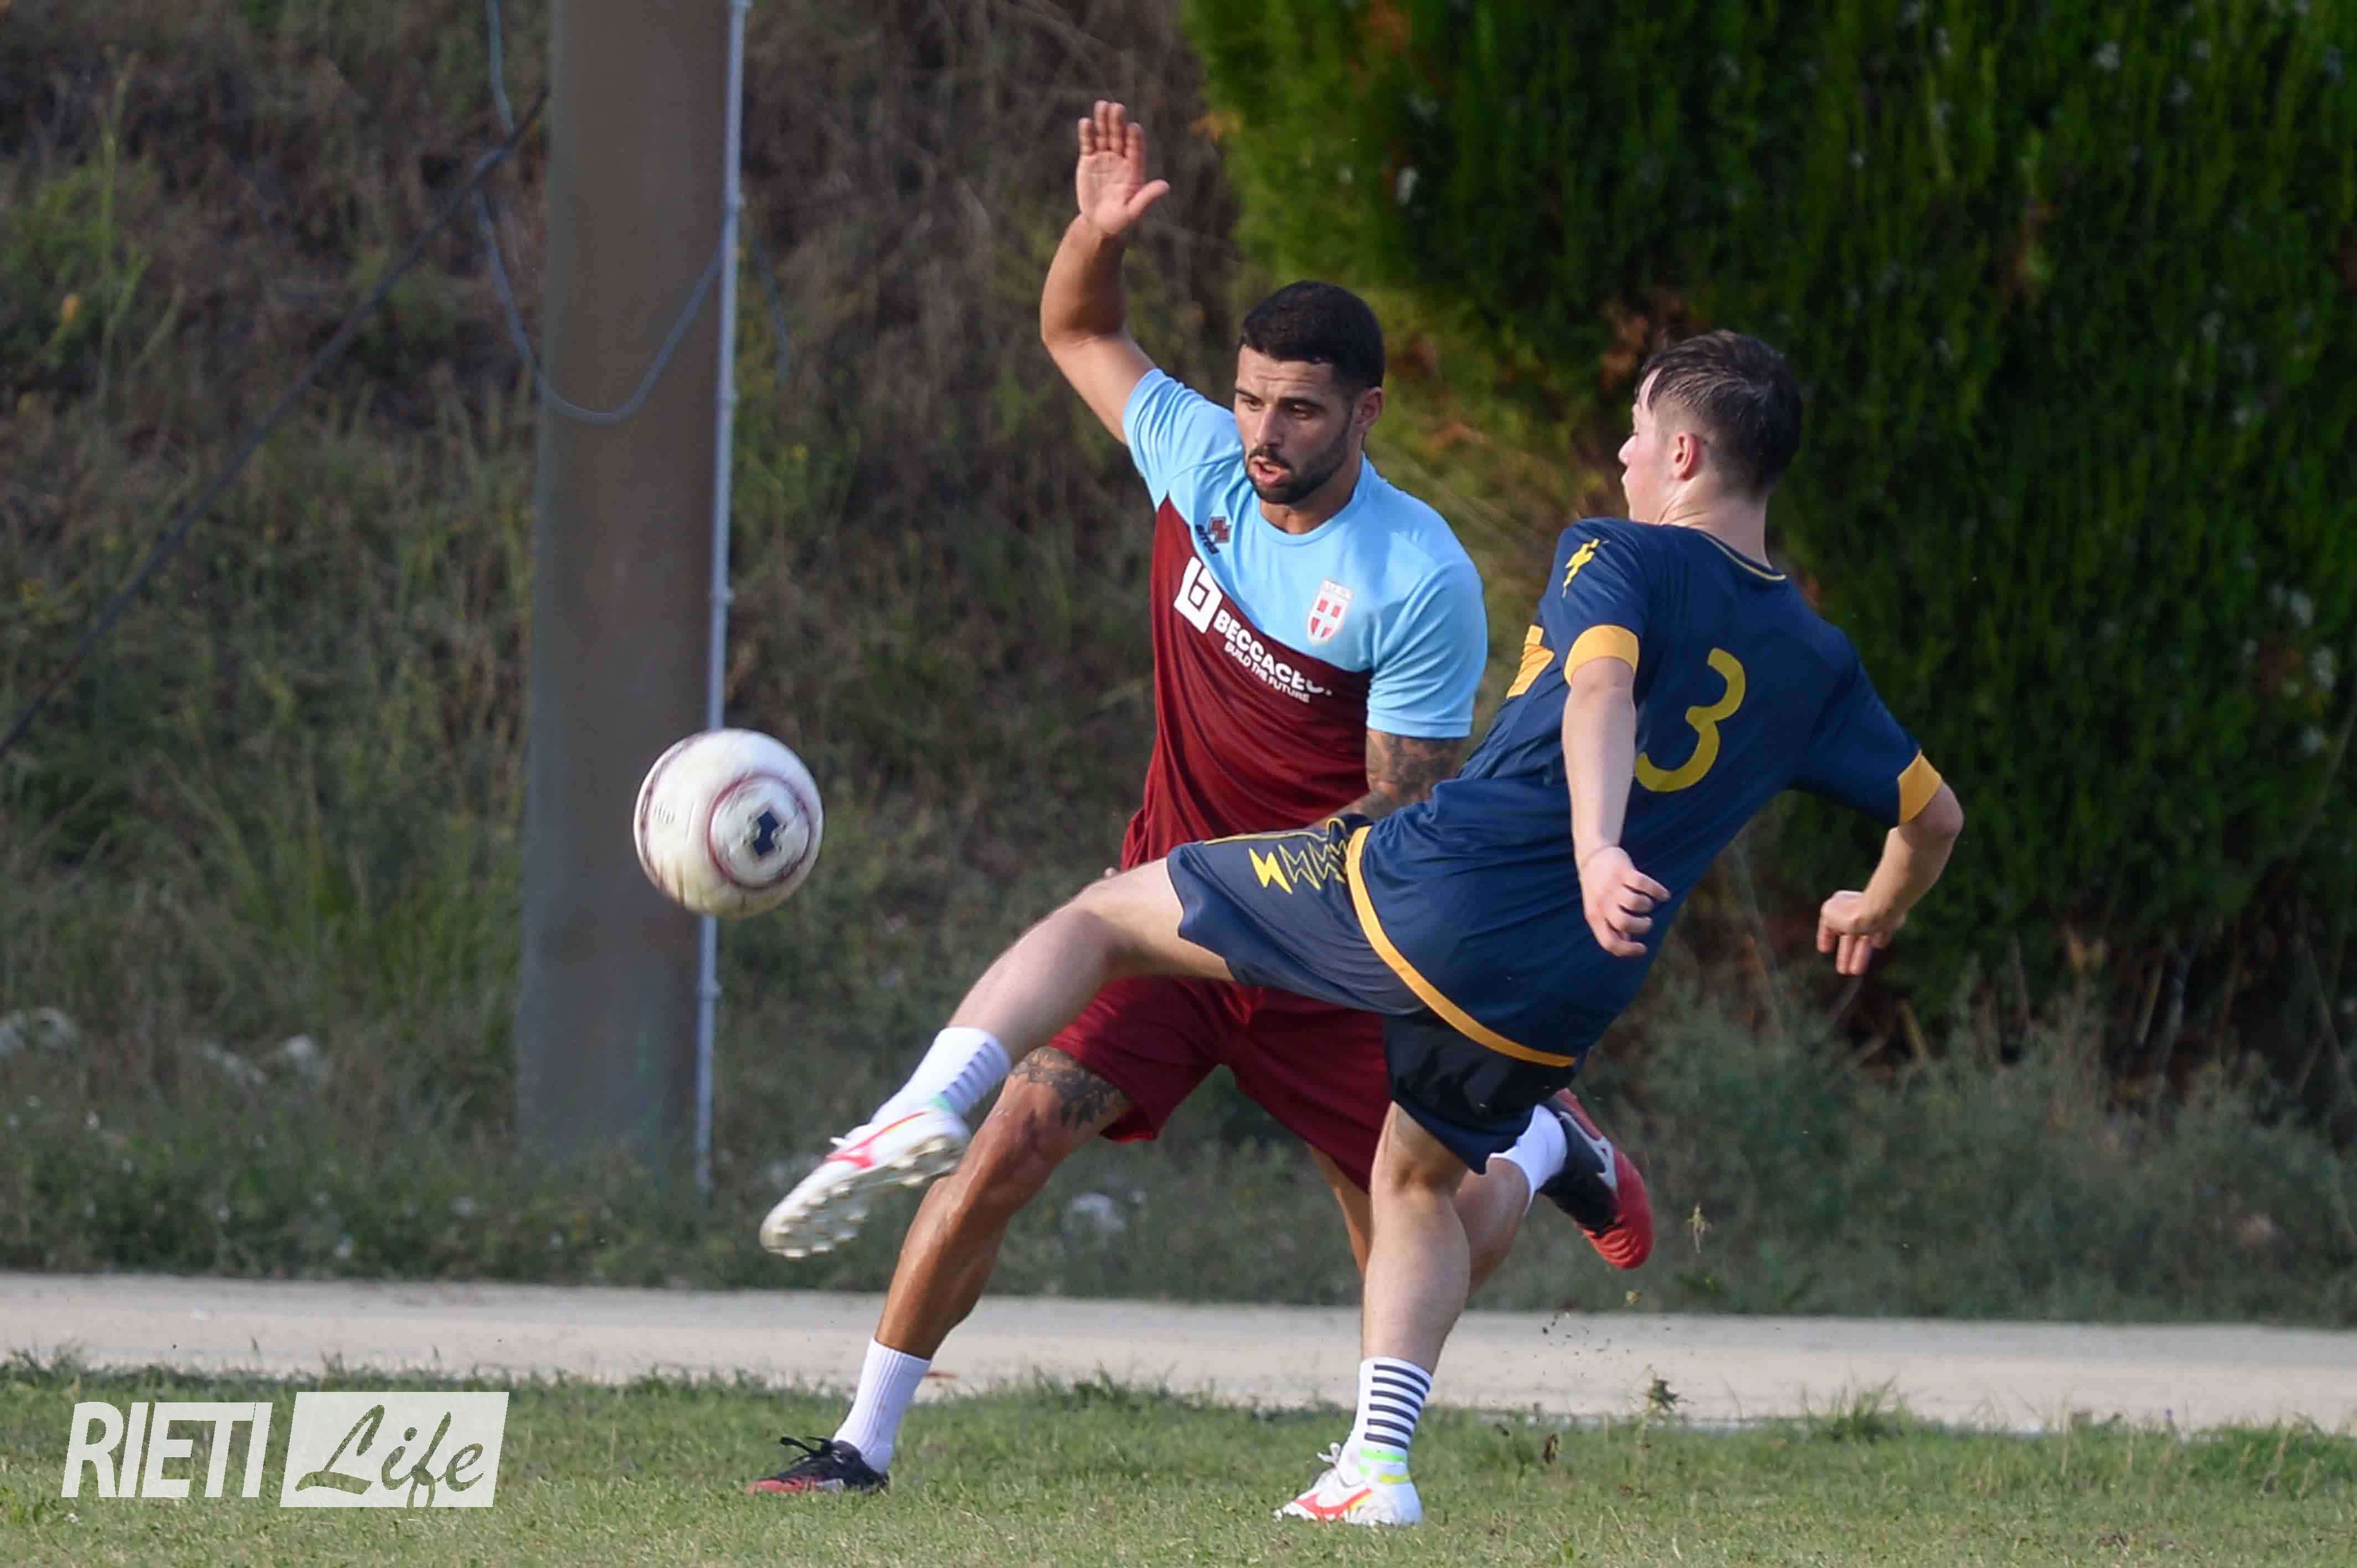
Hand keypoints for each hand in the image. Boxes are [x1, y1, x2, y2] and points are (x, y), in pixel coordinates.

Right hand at [1075, 100, 1169, 238]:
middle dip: (1118, 123)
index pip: (1136, 149)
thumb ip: (1147, 198)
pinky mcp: (1089, 159)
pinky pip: (1088, 143)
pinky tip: (1086, 122)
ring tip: (1102, 105)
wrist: (1098, 223)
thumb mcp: (1133, 212)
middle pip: (1120, 137)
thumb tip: (1165, 186)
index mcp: (1135, 169)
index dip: (1135, 139)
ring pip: (1104, 135)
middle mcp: (1121, 158)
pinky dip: (1087, 133)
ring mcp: (1105, 156)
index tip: (1133, 128)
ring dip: (1103, 121)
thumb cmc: (1119, 220)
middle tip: (1117, 108)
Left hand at [1579, 846, 1668, 958]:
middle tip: (1647, 921)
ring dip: (1647, 907)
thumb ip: (1611, 926)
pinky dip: (1658, 891)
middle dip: (1642, 926)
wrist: (1592, 856)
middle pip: (1625, 923)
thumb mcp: (1598, 909)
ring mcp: (1611, 886)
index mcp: (1594, 916)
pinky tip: (1664, 895)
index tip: (1643, 948)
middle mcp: (1601, 903)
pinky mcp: (1623, 871)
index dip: (1628, 950)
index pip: (1609, 942)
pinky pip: (1645, 884)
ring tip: (1646, 904)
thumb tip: (1628, 941)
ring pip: (1636, 903)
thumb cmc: (1598, 889)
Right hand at [1816, 891, 1903, 976]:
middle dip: (1845, 955)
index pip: (1830, 924)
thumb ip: (1828, 923)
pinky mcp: (1889, 923)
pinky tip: (1877, 947)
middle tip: (1842, 970)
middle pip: (1848, 937)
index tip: (1825, 950)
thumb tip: (1835, 930)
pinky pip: (1881, 936)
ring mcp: (1873, 916)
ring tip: (1855, 972)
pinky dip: (1879, 942)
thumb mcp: (1827, 915)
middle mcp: (1856, 909)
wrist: (1878, 914)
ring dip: (1859, 956)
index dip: (1826, 937)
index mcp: (1839, 904)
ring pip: (1864, 941)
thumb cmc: (1850, 913)